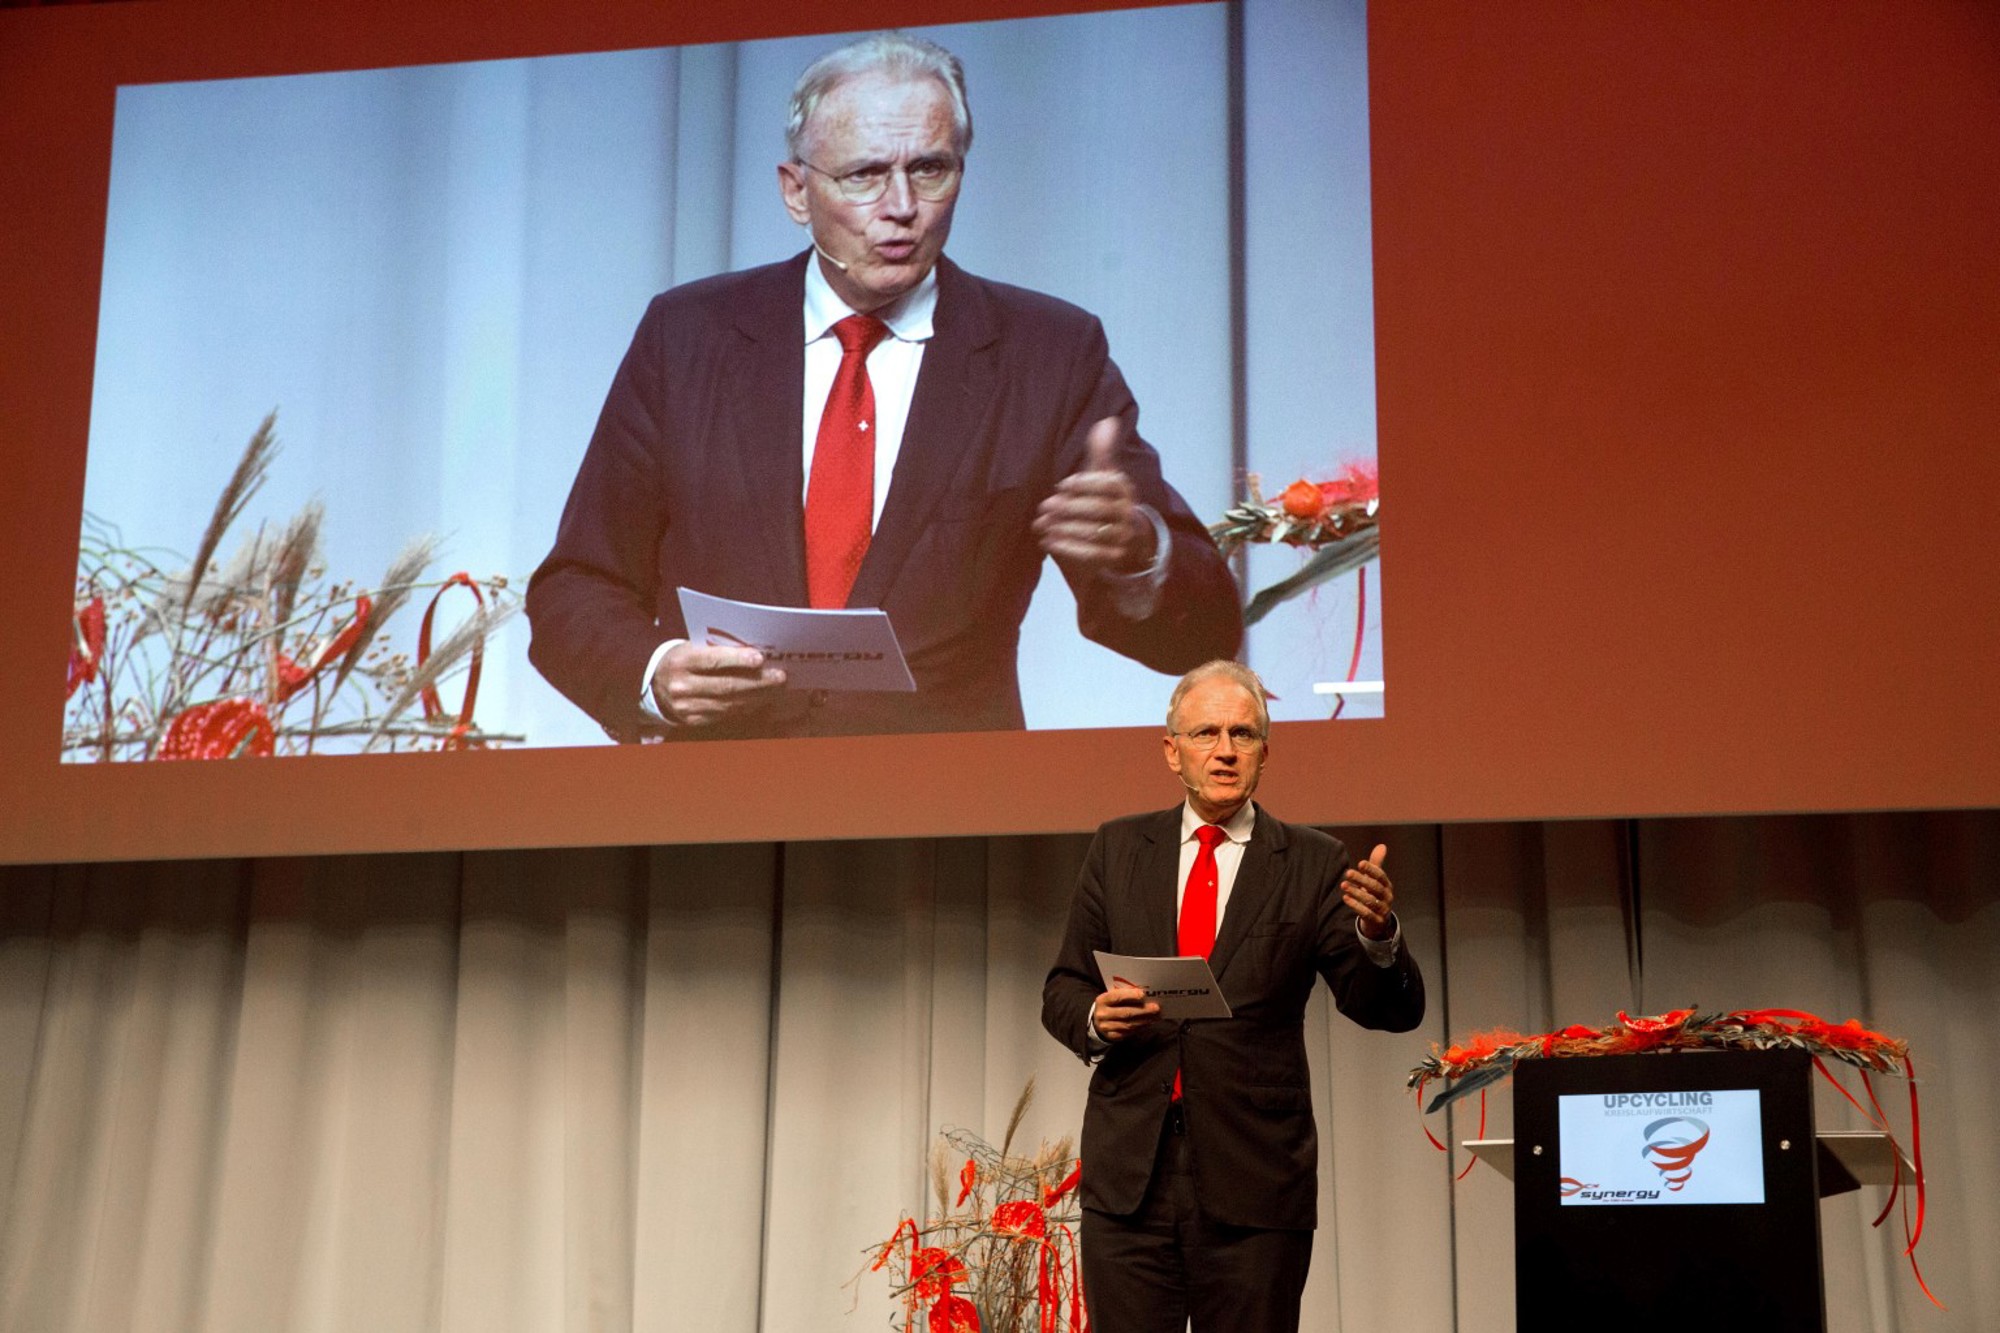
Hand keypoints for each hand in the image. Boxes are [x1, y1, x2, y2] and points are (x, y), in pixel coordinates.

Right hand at [650, 640, 785, 725]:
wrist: (653, 685)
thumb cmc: (681, 660)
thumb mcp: (691, 647)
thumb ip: (717, 650)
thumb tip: (754, 653)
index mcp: (681, 661)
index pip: (713, 661)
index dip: (738, 660)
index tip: (760, 659)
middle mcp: (682, 686)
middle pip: (726, 686)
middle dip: (757, 682)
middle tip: (779, 676)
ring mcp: (686, 706)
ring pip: (729, 703)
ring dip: (756, 696)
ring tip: (775, 688)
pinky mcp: (692, 720)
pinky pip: (724, 714)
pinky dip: (744, 707)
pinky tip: (758, 700)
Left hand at [1032, 417, 1154, 575]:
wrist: (1129, 539)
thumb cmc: (1108, 500)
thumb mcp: (1105, 475)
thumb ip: (1102, 451)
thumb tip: (1107, 421)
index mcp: (1125, 490)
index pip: (1108, 485)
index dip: (1084, 484)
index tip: (1061, 485)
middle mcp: (1127, 513)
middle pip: (1099, 510)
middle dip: (1069, 508)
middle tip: (1044, 506)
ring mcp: (1122, 537)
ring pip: (1093, 533)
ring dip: (1063, 528)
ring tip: (1040, 524)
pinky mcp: (1113, 558)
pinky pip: (1090, 554)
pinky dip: (1067, 547)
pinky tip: (1047, 541)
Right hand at [1092, 985, 1161, 1041]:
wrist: (1097, 1021)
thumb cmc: (1110, 1005)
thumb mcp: (1112, 997)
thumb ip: (1124, 995)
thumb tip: (1144, 995)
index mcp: (1102, 1000)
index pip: (1116, 997)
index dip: (1130, 995)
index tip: (1143, 994)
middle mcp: (1103, 1014)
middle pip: (1125, 1013)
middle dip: (1143, 1010)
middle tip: (1156, 1008)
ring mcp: (1106, 1027)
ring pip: (1129, 1024)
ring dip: (1144, 1020)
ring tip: (1155, 1016)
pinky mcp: (1111, 1036)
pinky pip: (1128, 1033)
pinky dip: (1140, 1028)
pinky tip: (1148, 1023)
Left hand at [1342, 843, 1395, 939]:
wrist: (1379, 921)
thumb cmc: (1375, 895)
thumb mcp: (1376, 880)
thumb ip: (1376, 864)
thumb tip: (1382, 845)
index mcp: (1387, 885)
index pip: (1380, 876)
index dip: (1371, 869)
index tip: (1360, 863)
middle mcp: (1387, 897)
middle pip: (1375, 887)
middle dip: (1361, 880)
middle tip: (1348, 873)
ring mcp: (1383, 910)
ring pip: (1370, 900)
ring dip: (1356, 892)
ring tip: (1343, 885)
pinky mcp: (1377, 921)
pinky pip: (1366, 913)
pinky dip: (1356, 906)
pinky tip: (1345, 898)